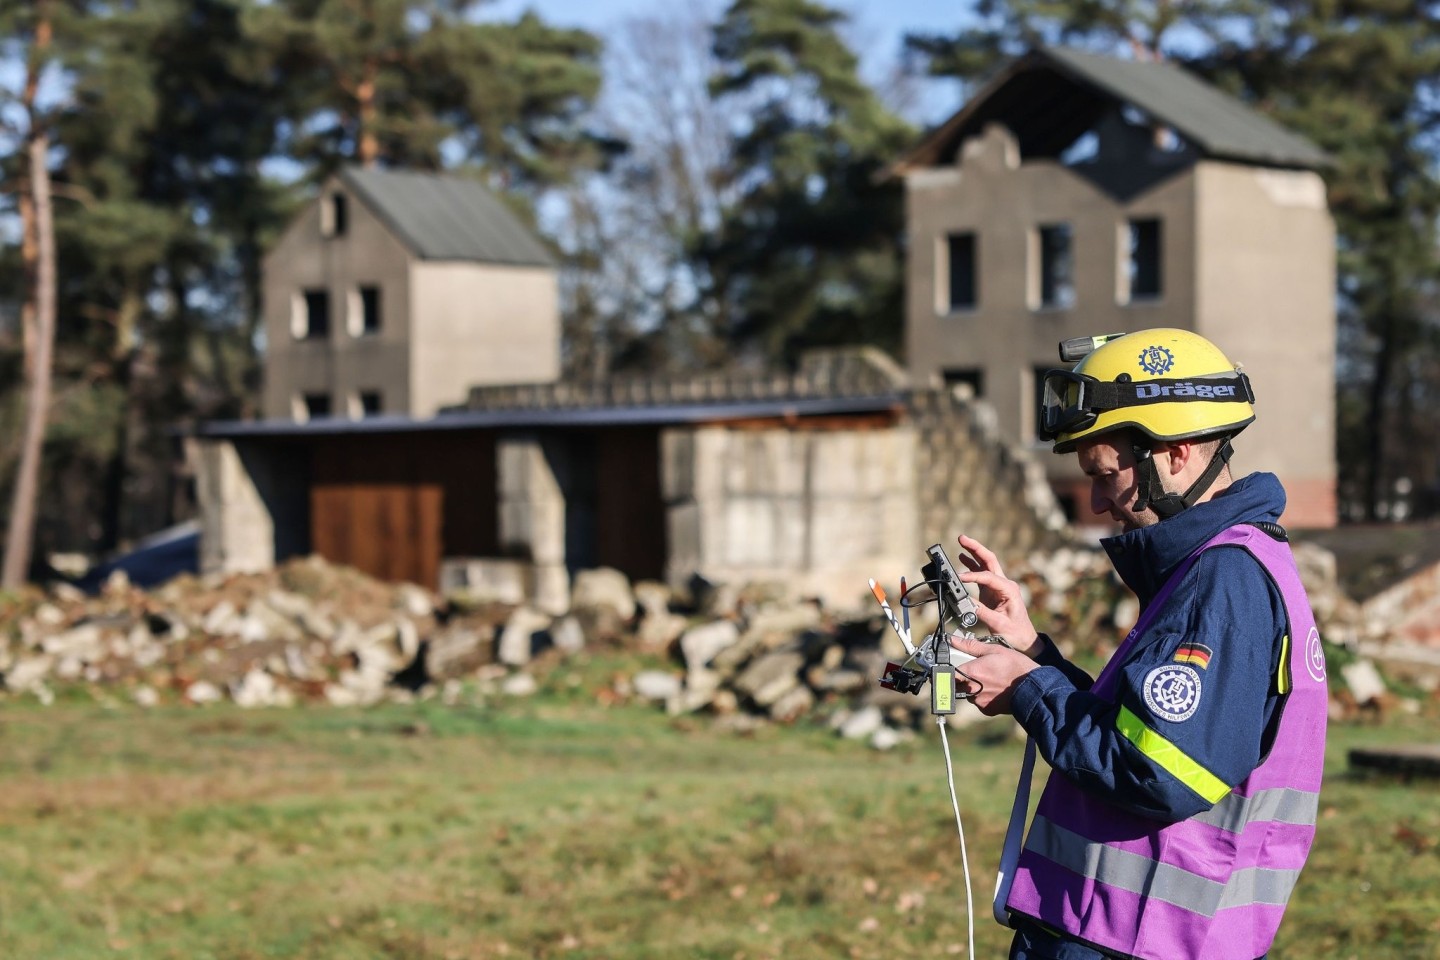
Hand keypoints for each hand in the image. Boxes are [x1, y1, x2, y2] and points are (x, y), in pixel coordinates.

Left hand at [950, 635, 1037, 715]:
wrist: (1033, 688)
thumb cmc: (1016, 667)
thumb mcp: (994, 650)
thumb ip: (971, 646)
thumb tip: (954, 640)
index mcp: (970, 672)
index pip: (947, 673)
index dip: (947, 669)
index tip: (951, 667)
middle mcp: (971, 689)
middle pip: (955, 684)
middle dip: (961, 678)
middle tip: (975, 671)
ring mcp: (978, 701)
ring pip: (967, 693)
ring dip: (973, 687)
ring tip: (989, 679)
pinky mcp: (986, 710)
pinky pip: (979, 702)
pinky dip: (983, 696)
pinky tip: (995, 689)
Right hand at [954, 535, 1039, 655]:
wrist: (1024, 638)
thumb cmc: (1015, 632)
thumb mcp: (999, 624)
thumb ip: (983, 613)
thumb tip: (967, 603)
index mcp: (1009, 589)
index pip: (988, 576)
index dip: (973, 576)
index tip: (960, 578)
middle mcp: (1005, 584)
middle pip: (989, 560)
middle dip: (976, 548)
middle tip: (962, 538)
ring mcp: (999, 586)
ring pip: (986, 564)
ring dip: (973, 552)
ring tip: (961, 543)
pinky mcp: (992, 591)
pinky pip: (981, 574)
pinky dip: (972, 565)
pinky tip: (963, 558)